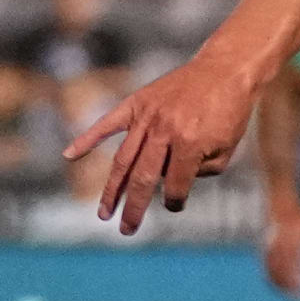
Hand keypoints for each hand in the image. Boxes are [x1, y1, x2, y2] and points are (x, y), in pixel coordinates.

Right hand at [68, 53, 259, 235]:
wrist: (225, 70)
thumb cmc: (230, 113)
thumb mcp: (226, 149)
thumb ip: (199, 172)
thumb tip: (169, 182)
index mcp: (189, 144)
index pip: (175, 185)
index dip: (175, 200)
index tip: (175, 205)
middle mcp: (164, 131)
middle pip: (142, 178)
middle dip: (134, 208)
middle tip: (126, 229)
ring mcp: (147, 116)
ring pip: (123, 159)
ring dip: (113, 189)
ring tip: (104, 213)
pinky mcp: (137, 102)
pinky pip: (107, 123)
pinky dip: (87, 138)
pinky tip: (69, 155)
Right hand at [261, 206, 299, 297]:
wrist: (280, 207)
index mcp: (291, 239)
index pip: (294, 263)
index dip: (298, 276)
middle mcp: (279, 244)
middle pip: (282, 269)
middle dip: (289, 285)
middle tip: (299, 297)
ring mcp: (270, 247)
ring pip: (272, 270)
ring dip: (280, 284)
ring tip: (290, 295)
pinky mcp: (265, 249)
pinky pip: (267, 267)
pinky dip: (272, 278)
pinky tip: (280, 287)